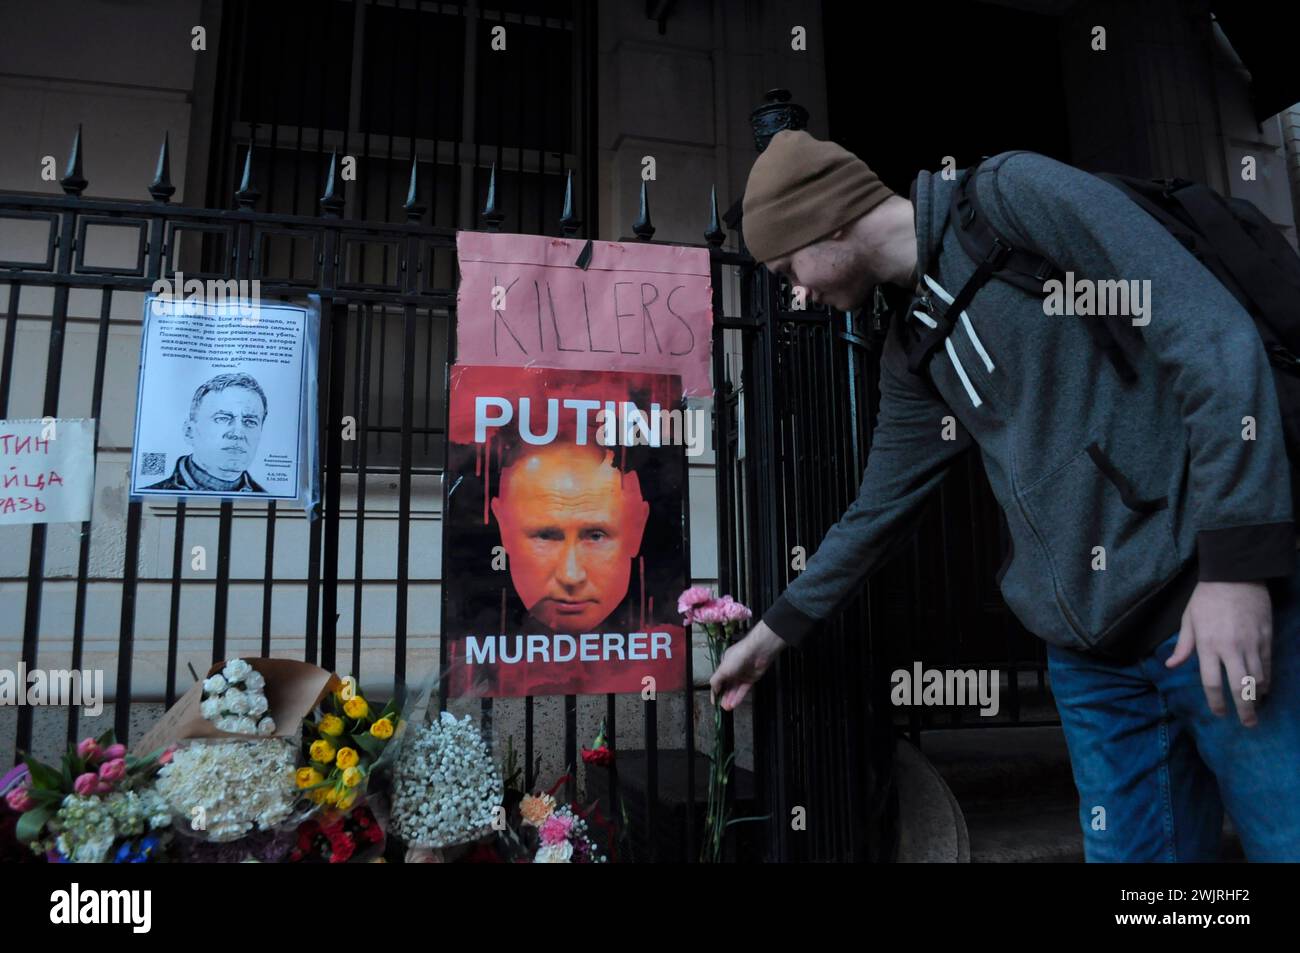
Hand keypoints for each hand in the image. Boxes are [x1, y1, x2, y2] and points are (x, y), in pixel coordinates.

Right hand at [708, 620, 787, 710]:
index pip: (717, 681)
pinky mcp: (751, 680)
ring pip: (735, 690)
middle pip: (727, 687)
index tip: (714, 701)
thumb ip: (715, 681)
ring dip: (730, 699)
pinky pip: (743, 690)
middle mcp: (733, 671)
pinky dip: (738, 697)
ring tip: (727, 708)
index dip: (715, 691)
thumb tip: (713, 691)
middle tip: (721, 707)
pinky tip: (734, 704)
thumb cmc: (738, 656)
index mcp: (724, 666)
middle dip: (724, 697)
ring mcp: (742, 676)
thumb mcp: (722, 669)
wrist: (757, 652)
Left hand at [1166, 580, 1272, 726]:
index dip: (1216, 702)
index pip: (1212, 682)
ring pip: (1258, 678)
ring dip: (1257, 697)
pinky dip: (1267, 679)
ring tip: (1255, 710)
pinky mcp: (1266, 637)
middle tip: (1247, 724)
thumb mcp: (1188, 619)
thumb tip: (1170, 666)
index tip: (1219, 713)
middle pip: (1239, 687)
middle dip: (1244, 709)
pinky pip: (1268, 664)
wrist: (1236, 575)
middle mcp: (1231, 648)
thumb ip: (1183, 646)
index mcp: (1208, 644)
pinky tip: (1264, 689)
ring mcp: (1251, 643)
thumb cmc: (1207, 597)